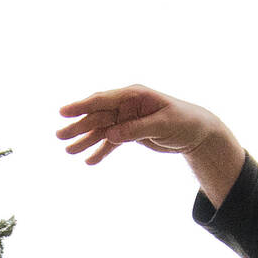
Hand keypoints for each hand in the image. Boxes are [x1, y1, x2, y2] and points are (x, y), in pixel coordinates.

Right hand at [55, 84, 221, 164]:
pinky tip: (90, 161)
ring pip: (100, 130)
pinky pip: (110, 142)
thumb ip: (136, 129)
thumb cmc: (184, 121)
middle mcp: (126, 105)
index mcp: (134, 95)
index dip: (82, 106)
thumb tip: (111, 135)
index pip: (103, 100)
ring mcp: (126, 119)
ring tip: (69, 151)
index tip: (63, 112)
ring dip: (85, 140)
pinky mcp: (128, 132)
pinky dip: (100, 151)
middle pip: (97, 116)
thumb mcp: (163, 125)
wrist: (197, 133)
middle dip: (78, 126)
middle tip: (60, 136)